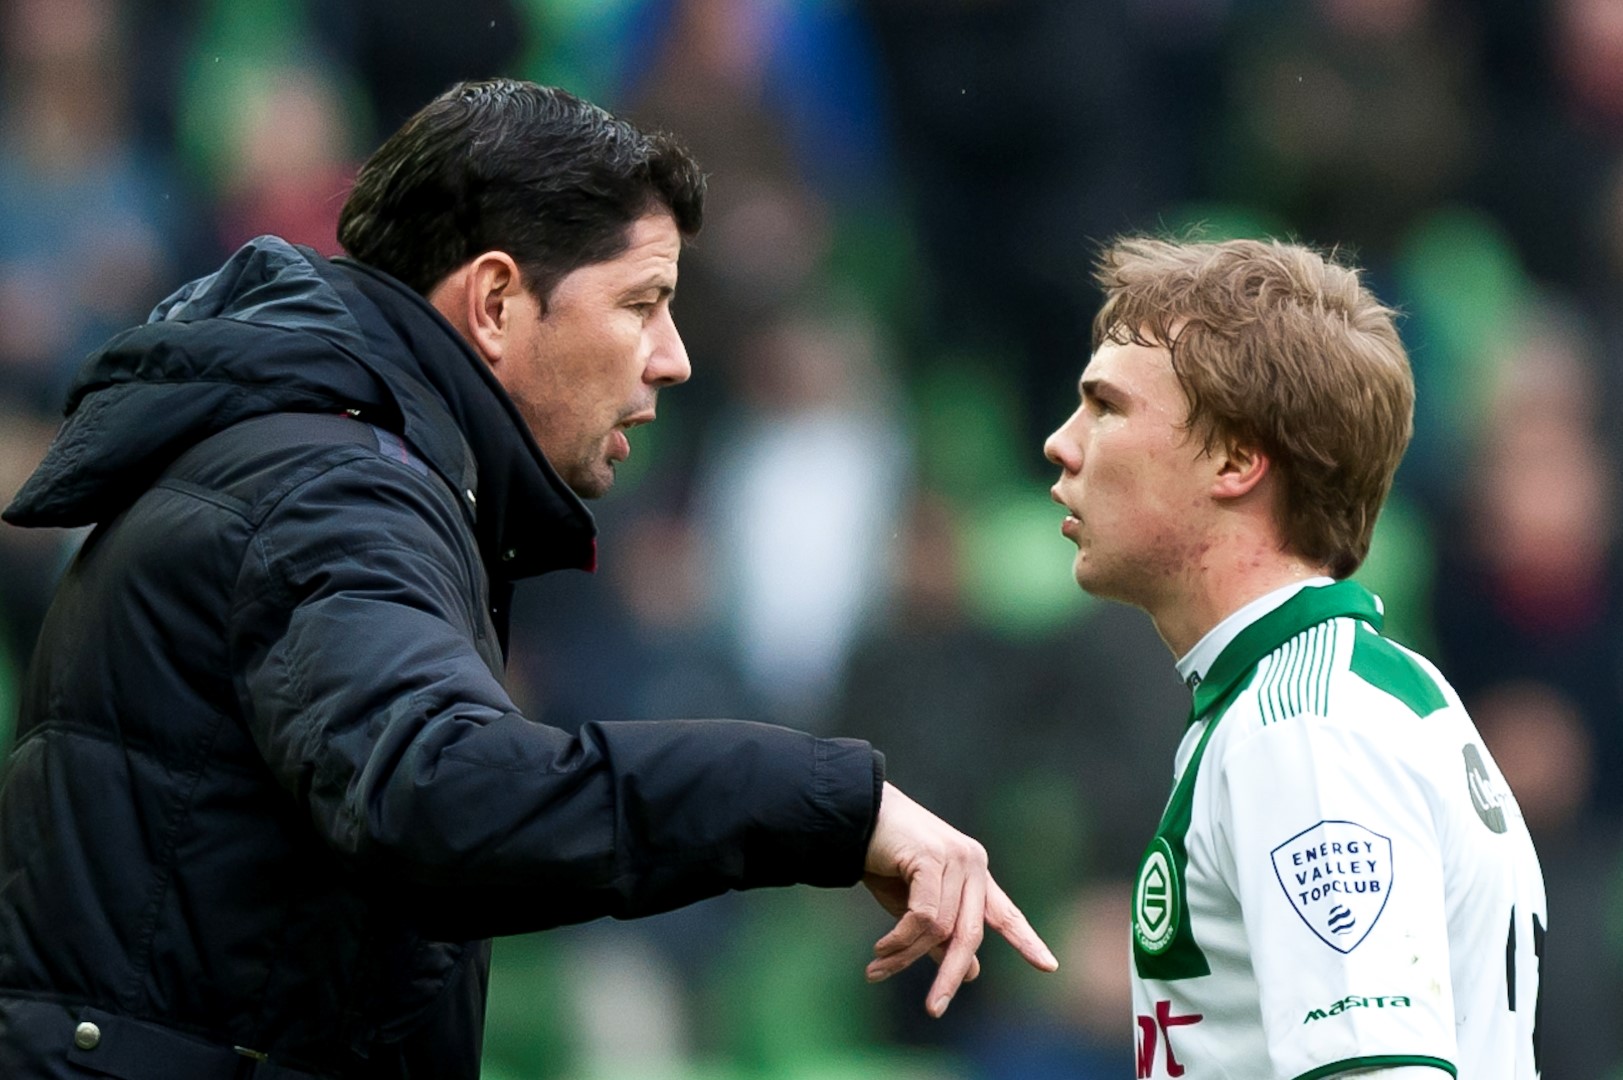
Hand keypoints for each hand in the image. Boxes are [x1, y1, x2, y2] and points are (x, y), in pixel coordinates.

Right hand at [862, 782, 1057, 1016]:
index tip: (1049, 967)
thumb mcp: (914, 905)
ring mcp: (956, 859)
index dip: (1026, 941)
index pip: (1005, 913)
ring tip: (876, 969)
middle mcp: (973, 864)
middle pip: (971, 934)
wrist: (853, 818)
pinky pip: (923, 916)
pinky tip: (880, 951)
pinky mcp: (933, 859)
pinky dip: (901, 940)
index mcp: (975, 873)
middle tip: (934, 1009)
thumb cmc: (882, 859)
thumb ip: (942, 936)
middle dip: (951, 976)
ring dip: (904, 956)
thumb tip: (973, 974)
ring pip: (940, 929)